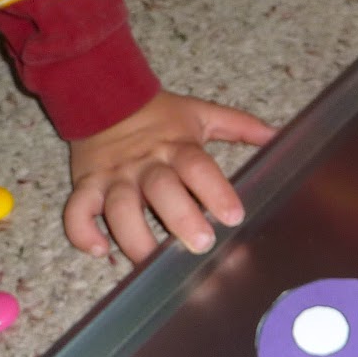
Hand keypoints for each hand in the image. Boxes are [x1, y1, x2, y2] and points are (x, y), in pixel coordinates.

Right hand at [65, 91, 276, 263]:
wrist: (103, 94)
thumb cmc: (158, 114)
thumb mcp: (200, 113)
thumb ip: (240, 126)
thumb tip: (279, 135)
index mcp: (176, 146)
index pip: (198, 166)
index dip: (216, 190)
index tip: (233, 215)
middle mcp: (146, 163)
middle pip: (161, 190)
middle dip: (180, 218)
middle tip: (200, 244)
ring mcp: (114, 175)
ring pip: (119, 208)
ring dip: (134, 236)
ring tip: (151, 262)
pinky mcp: (87, 184)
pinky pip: (77, 210)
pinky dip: (82, 232)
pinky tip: (99, 252)